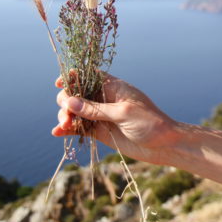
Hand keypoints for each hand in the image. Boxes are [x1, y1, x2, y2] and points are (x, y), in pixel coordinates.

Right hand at [52, 73, 177, 163]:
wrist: (164, 145)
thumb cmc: (150, 123)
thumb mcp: (123, 113)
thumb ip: (95, 109)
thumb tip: (69, 100)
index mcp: (113, 87)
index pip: (88, 76)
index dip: (73, 77)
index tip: (59, 84)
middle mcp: (105, 99)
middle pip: (76, 94)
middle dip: (66, 102)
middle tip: (66, 115)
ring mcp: (101, 116)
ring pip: (75, 111)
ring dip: (65, 116)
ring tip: (63, 126)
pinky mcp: (100, 132)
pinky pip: (79, 128)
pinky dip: (68, 129)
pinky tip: (57, 133)